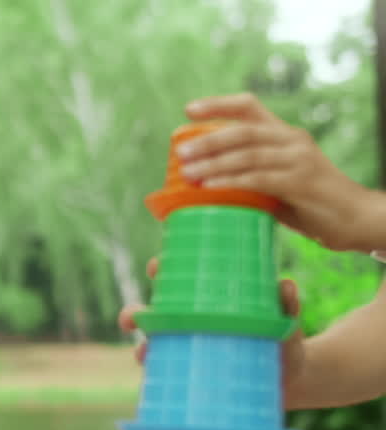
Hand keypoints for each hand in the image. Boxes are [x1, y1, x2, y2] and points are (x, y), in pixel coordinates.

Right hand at [118, 256, 305, 401]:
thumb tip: (283, 284)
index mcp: (204, 306)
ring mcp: (187, 357)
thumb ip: (285, 304)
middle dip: (135, 315)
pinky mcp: (192, 384)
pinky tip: (155, 383)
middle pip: (151, 318)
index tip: (155, 266)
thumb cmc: (281, 342)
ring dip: (142, 352)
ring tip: (143, 355)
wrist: (292, 382)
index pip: (176, 285)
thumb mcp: (284, 321)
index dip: (160, 273)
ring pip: (152, 351)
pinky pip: (169, 382)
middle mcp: (188, 329)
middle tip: (132, 318)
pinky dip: (159, 381)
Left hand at [177, 93, 378, 253]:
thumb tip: (200, 184)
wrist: (353, 219)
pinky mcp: (301, 181)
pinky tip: (210, 188)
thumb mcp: (274, 184)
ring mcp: (298, 158)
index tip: (188, 109)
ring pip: (248, 154)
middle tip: (181, 153)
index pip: (249, 106)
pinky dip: (232, 182)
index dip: (218, 104)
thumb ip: (247, 177)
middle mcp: (291, 140)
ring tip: (187, 174)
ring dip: (214, 164)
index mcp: (283, 134)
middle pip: (243, 131)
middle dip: (208, 140)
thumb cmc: (308, 203)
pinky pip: (260, 178)